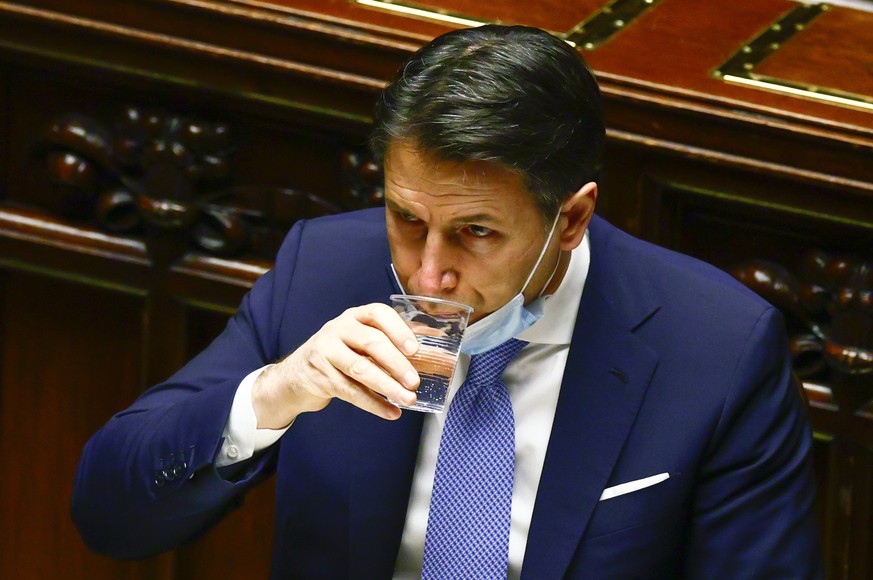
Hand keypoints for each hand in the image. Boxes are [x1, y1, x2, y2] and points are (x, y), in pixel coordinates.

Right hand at [251, 303, 420, 427]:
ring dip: (387, 386)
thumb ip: (396, 339)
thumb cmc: (343, 353)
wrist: (299, 373)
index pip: (378, 313)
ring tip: (408, 399)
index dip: (398, 330)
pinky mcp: (320, 376)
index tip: (415, 350)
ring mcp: (326, 351)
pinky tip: (391, 412)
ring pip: (360, 369)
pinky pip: (350, 391)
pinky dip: (373, 404)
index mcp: (356, 316)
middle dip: (396, 363)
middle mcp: (338, 329)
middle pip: (371, 342)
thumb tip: (436, 340)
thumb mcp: (364, 340)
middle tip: (415, 381)